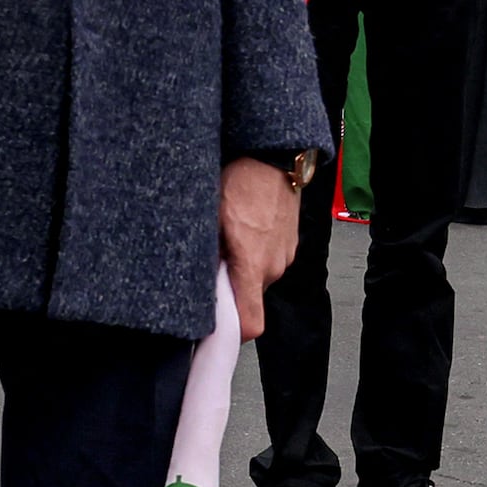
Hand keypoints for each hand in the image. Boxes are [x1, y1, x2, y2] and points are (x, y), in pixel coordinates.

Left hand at [220, 155, 301, 337]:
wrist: (272, 155)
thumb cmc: (240, 181)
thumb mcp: (209, 219)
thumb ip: (205, 258)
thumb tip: (195, 282)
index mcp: (253, 266)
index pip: (251, 325)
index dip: (233, 330)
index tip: (217, 323)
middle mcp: (274, 266)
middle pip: (250, 297)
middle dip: (231, 285)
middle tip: (213, 261)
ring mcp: (285, 254)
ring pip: (260, 276)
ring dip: (244, 265)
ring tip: (230, 236)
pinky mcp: (291, 242)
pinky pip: (270, 258)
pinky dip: (257, 251)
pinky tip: (245, 227)